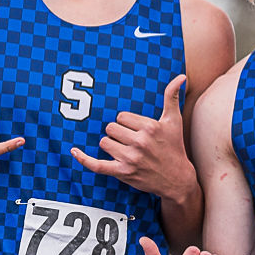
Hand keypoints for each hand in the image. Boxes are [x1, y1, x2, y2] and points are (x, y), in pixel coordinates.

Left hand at [72, 73, 192, 201]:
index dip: (127, 123)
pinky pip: (97, 165)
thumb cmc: (174, 146)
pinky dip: (84, 159)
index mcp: (150, 127)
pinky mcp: (122, 172)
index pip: (122, 117)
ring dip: (111, 145)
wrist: (176, 178)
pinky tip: (74, 151)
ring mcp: (130, 158)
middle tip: (132, 141)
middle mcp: (139, 142)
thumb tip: (180, 76)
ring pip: (105, 143)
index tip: (137, 130)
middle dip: (118, 133)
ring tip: (126, 150)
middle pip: (111, 128)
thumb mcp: (174, 120)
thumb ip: (172, 97)